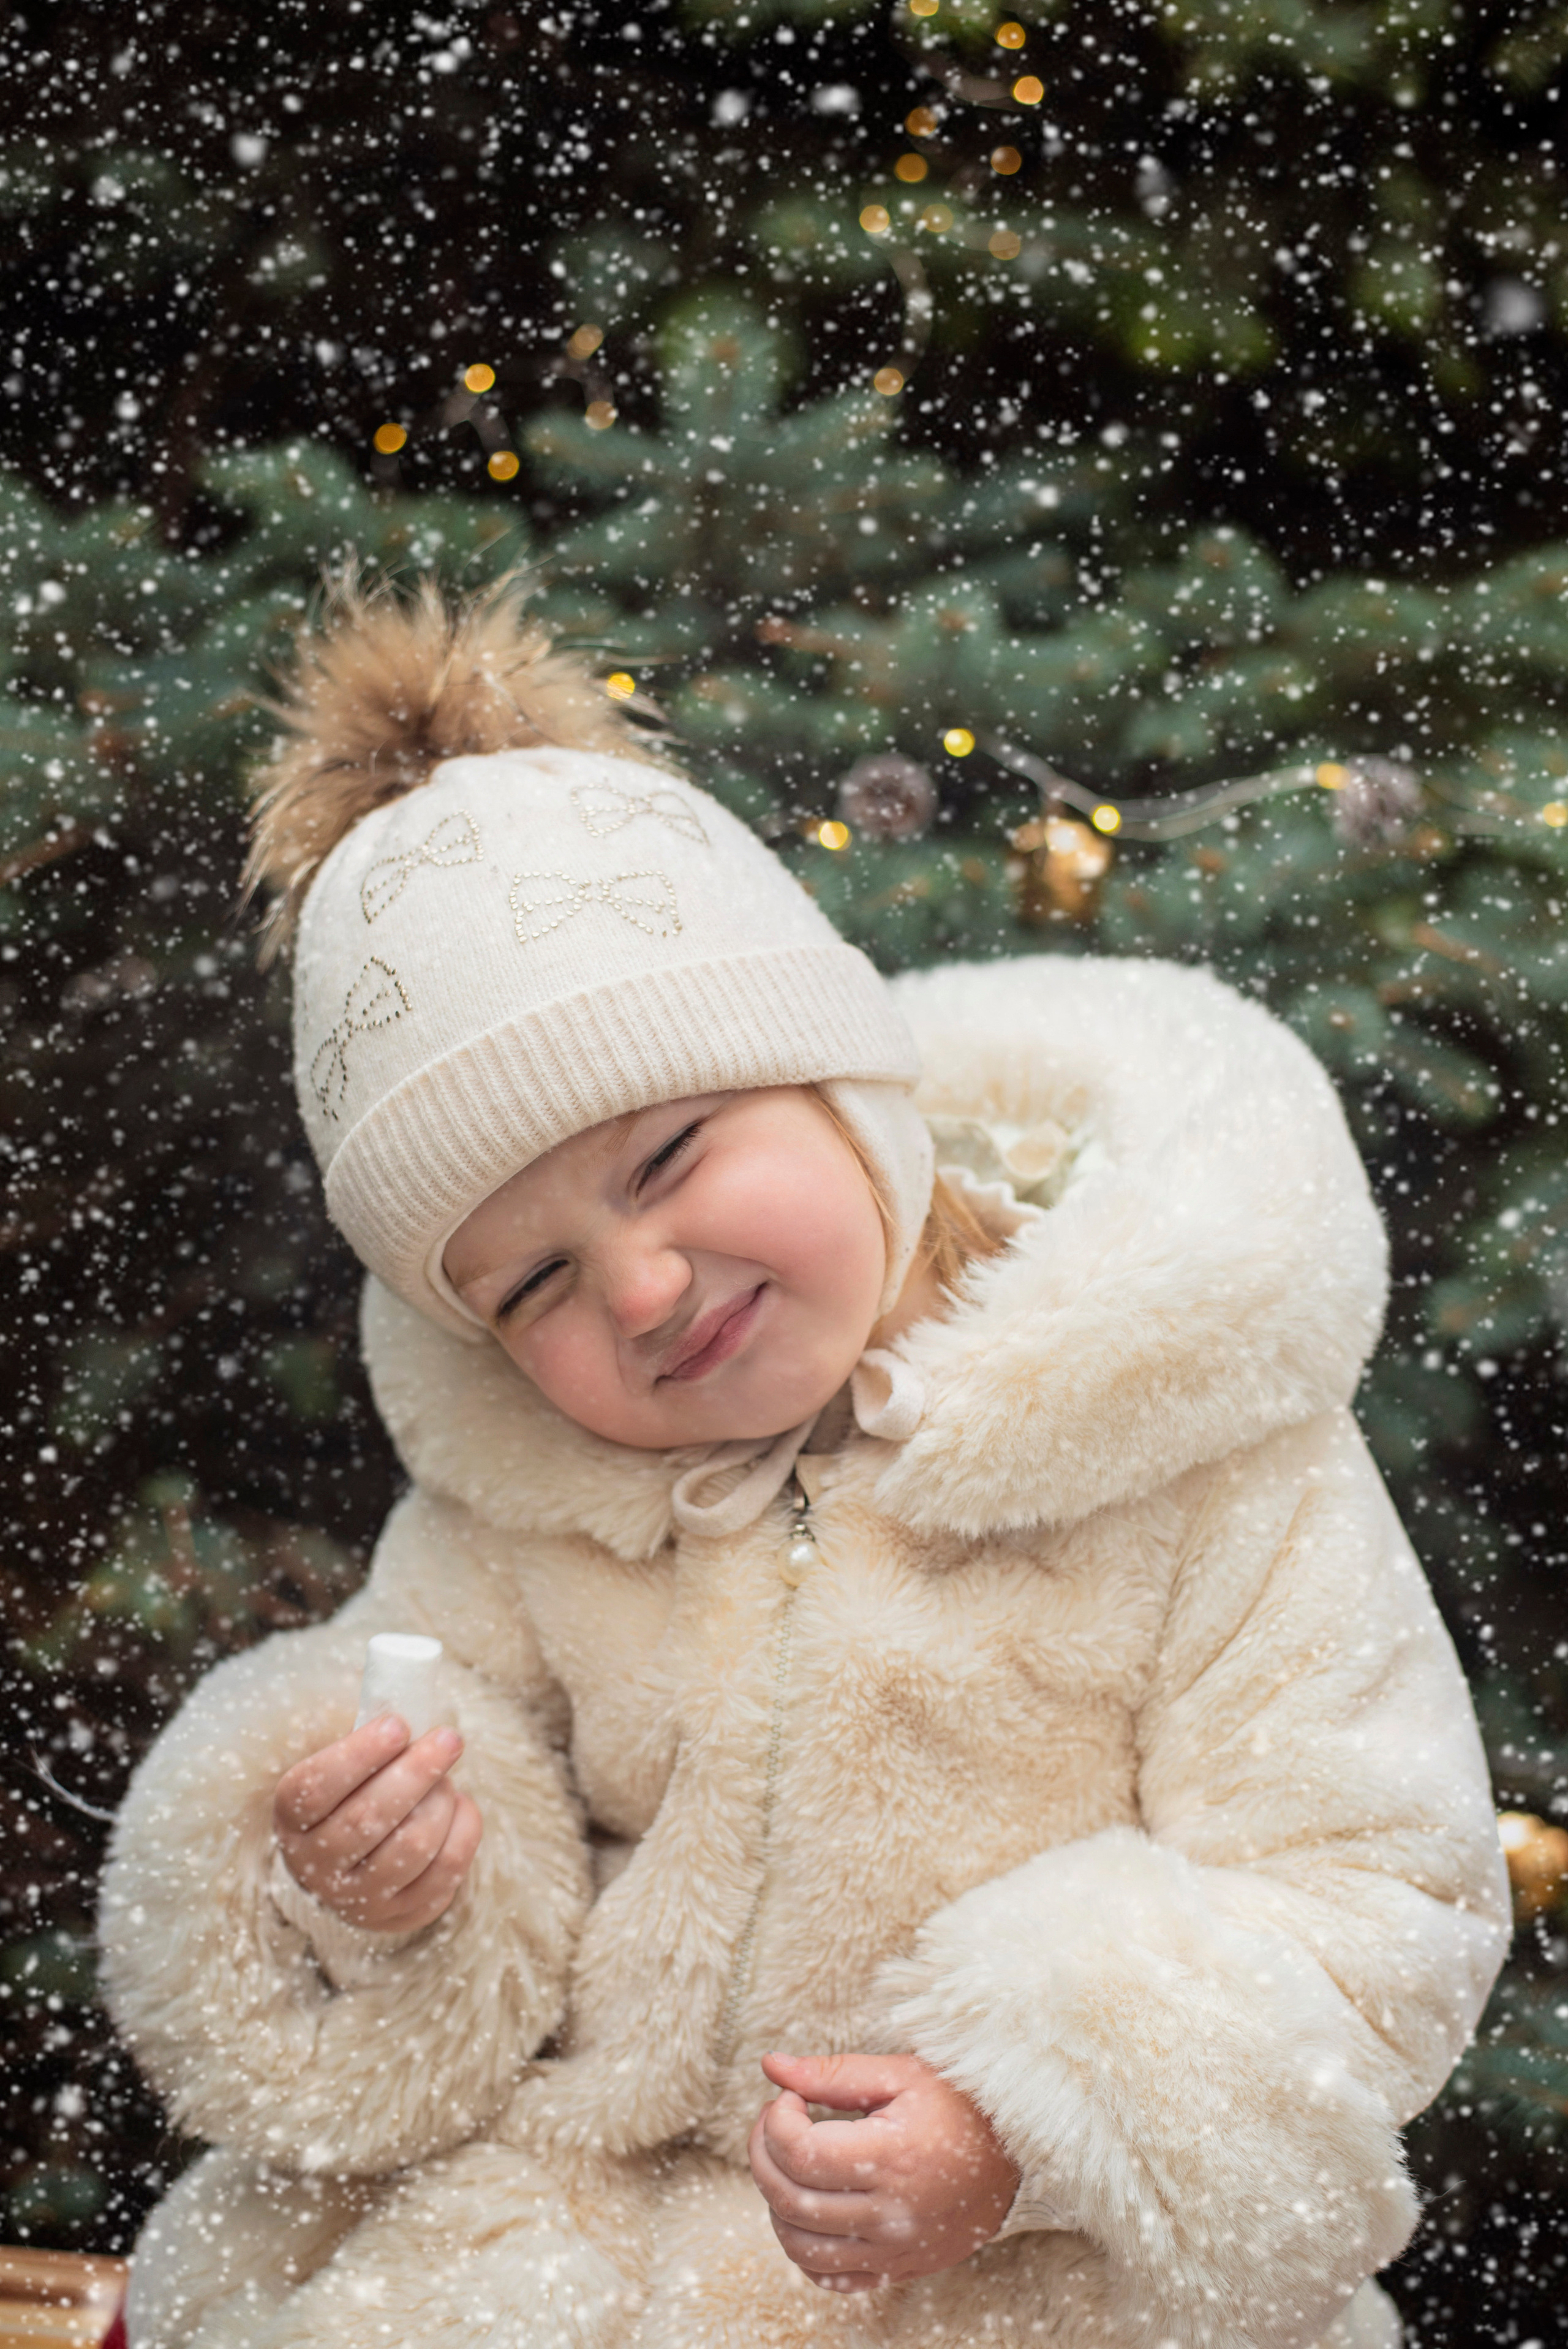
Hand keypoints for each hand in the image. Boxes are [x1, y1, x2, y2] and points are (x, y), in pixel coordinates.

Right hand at [272, 1714, 481, 1934]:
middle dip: (416, 1772)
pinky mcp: (397, 1917)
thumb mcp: (343, 1766)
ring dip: (440, 1801)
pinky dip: (463, 1831)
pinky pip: (445, 1874)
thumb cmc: (355, 1792)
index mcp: (292, 1817)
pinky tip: (460, 1805)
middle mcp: (314, 1866)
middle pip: (368, 1819)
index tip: (399, 1724)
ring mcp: (355, 1900)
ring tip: (447, 1776)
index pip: (316, 1787)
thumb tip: (411, 1697)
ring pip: (411, 1847)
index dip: (359, 1754)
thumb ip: (368, 1739)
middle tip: (450, 1738)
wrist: (353, 1864)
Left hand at [748, 2051, 1018, 2292]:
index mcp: (892, 2158)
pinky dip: (803, 2251)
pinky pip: (830, 2278)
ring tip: (788, 2165)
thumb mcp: (902, 2074)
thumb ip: (833, 2073)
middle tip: (775, 2124)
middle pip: (791, 2200)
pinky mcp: (897, 2269)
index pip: (800, 2153)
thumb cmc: (960, 2104)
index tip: (789, 2099)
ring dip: (776, 2203)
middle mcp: (891, 2214)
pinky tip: (808, 2211)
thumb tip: (771, 2065)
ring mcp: (894, 2250)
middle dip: (763, 2156)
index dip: (776, 2122)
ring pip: (801, 2247)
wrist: (1017, 2157)